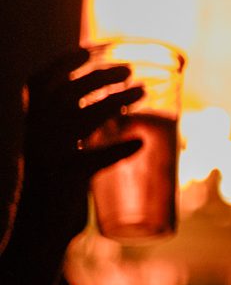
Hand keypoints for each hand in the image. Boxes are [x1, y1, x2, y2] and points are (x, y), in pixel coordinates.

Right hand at [12, 47, 144, 250]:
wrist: (39, 236)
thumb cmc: (58, 194)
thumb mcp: (64, 156)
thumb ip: (82, 133)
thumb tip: (124, 107)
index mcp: (33, 128)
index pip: (38, 84)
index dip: (62, 63)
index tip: (91, 48)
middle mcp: (36, 138)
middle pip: (63, 94)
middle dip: (96, 76)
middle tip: (130, 70)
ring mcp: (48, 159)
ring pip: (79, 119)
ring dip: (112, 100)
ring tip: (143, 93)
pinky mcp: (63, 182)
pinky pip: (90, 160)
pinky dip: (116, 150)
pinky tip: (139, 144)